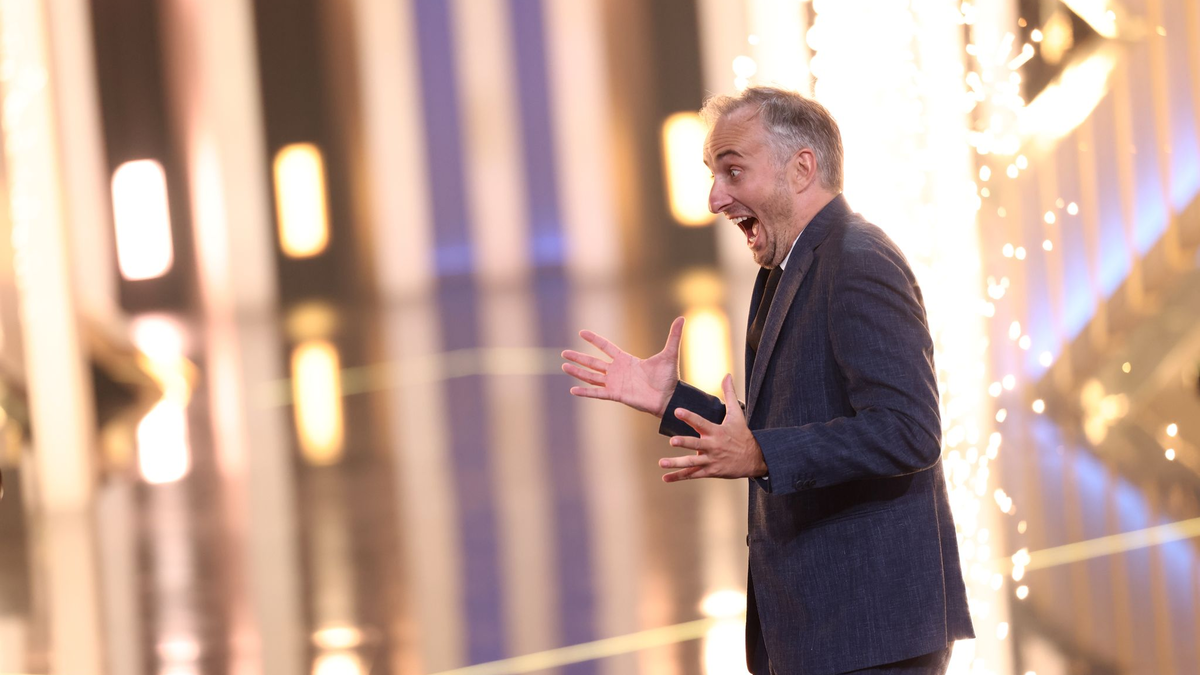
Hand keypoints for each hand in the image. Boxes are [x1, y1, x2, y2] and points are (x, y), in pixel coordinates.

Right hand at [562, 317, 683, 416]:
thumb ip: (673, 336)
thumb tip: (682, 318)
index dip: (594, 340)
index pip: (606, 347)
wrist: (669, 397)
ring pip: (592, 376)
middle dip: (579, 357)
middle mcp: (618, 371)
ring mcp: (615, 383)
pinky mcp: (616, 395)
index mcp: (626, 360)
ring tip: (564, 366)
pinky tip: (573, 389)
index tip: (582, 332)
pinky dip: (585, 391)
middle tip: (563, 353)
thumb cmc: (668, 378)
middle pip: (593, 362)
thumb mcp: (669, 354)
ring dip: (578, 372)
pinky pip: (598, 392)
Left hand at [660, 374, 766, 481]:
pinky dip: (679, 477)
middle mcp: (713, 446)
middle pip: (696, 444)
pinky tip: (665, 478)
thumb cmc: (742, 434)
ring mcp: (711, 460)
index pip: (701, 422)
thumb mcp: (737, 414)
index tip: (677, 411)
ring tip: (661, 463)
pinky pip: (693, 474)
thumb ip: (729, 394)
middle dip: (684, 443)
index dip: (689, 417)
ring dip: (676, 463)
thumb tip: (727, 374)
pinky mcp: (711, 471)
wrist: (755, 458)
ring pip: (692, 462)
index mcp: (717, 431)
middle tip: (672, 441)